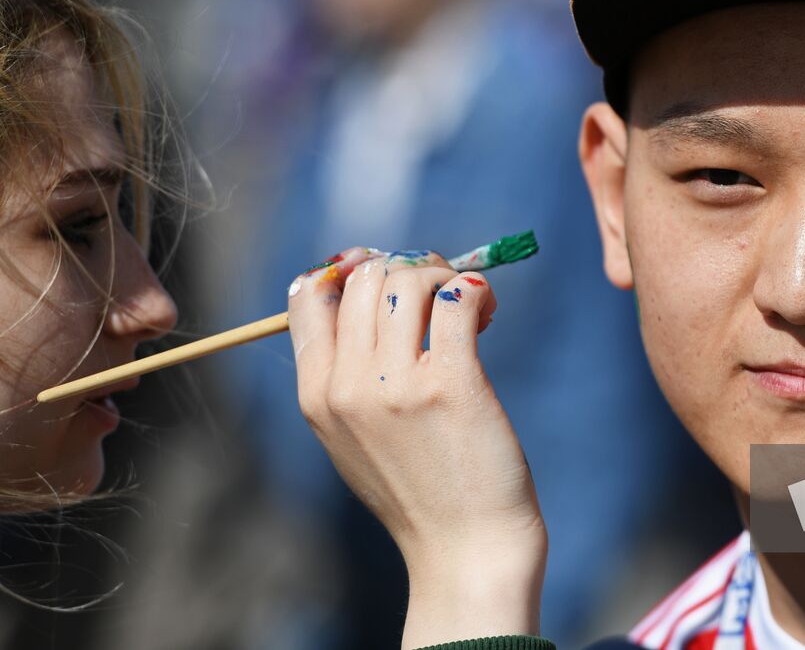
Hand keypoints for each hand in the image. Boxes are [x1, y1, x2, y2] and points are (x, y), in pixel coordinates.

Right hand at [288, 247, 546, 645]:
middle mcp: (348, 386)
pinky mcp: (452, 384)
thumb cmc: (418, 487)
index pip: (309, 294)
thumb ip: (347, 372)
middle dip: (407, 265)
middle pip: (365, 276)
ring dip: (445, 275)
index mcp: (315, 396)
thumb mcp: (352, 435)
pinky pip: (457, 298)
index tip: (387, 275)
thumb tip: (371, 283)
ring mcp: (397, 385)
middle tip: (441, 288)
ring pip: (410, 278)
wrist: (464, 547)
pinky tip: (486, 309)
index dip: (351, 268)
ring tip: (470, 304)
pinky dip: (476, 289)